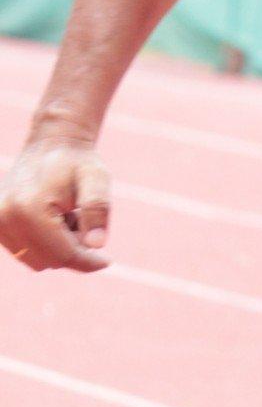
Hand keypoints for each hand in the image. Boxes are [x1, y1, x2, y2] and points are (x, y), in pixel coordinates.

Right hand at [0, 138, 111, 272]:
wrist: (50, 144)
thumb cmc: (77, 163)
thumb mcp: (96, 179)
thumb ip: (98, 210)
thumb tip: (96, 244)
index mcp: (29, 207)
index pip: (63, 254)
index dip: (89, 262)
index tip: (107, 260)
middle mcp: (6, 216)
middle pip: (49, 260)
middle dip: (73, 251)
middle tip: (82, 222)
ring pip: (37, 260)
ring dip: (58, 248)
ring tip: (66, 218)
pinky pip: (26, 252)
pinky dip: (44, 244)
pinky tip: (53, 221)